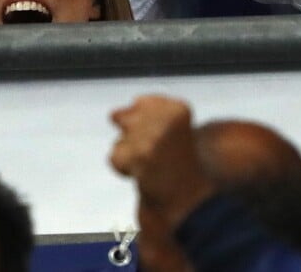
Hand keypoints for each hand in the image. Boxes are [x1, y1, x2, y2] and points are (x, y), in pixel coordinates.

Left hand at [110, 95, 215, 226]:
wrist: (187, 197)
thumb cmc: (176, 159)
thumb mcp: (170, 125)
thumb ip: (144, 109)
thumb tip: (114, 114)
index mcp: (178, 108)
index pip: (141, 102)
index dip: (146, 122)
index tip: (161, 137)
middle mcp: (168, 118)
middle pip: (125, 119)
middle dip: (134, 136)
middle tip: (153, 151)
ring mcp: (154, 138)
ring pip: (121, 138)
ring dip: (129, 152)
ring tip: (149, 163)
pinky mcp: (140, 157)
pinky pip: (115, 155)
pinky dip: (123, 167)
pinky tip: (141, 174)